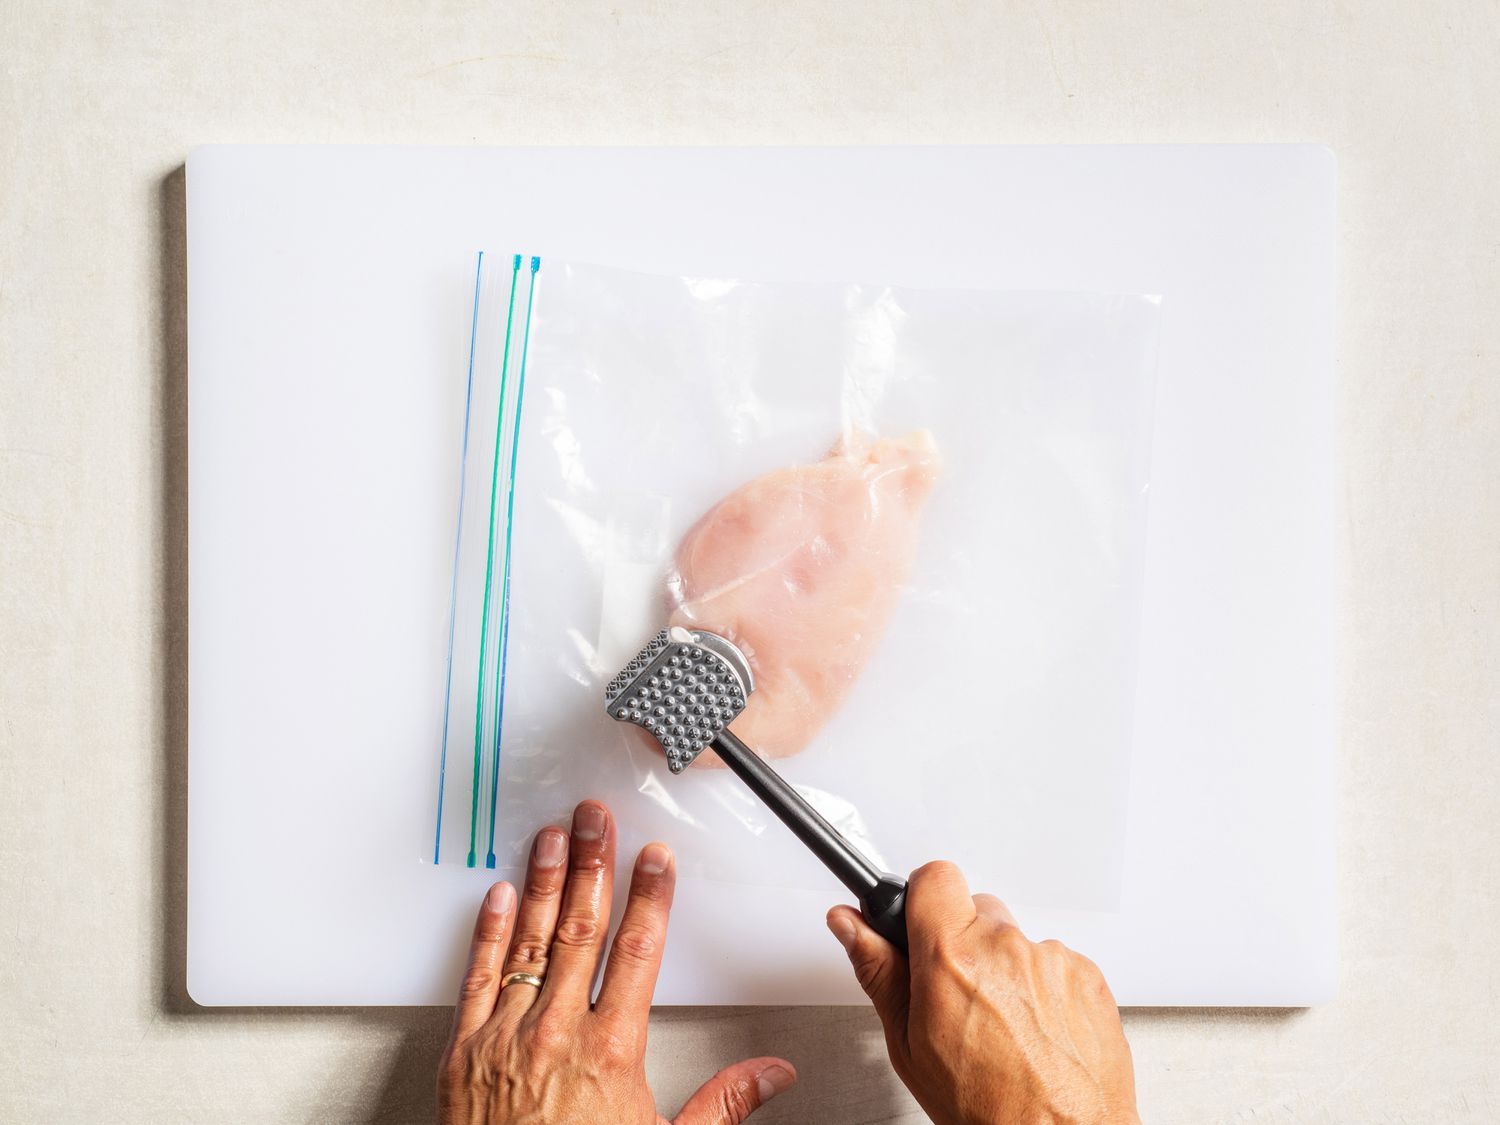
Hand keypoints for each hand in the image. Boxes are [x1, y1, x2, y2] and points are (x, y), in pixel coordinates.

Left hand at [438, 800, 796, 1123]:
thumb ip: (721, 1104)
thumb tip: (771, 1075)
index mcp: (610, 1052)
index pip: (637, 951)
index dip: (650, 897)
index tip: (656, 859)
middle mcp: (556, 1034)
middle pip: (580, 929)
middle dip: (592, 866)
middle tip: (595, 820)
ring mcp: (505, 1038)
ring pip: (528, 943)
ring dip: (541, 883)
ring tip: (550, 838)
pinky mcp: (463, 1053)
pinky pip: (475, 979)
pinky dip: (486, 934)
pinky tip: (496, 897)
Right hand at [828, 863, 1138, 1124]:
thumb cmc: (987, 1109)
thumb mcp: (909, 1045)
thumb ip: (879, 971)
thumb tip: (850, 924)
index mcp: (952, 958)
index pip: (934, 877)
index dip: (922, 896)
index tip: (918, 921)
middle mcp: (1005, 949)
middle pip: (976, 909)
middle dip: (963, 941)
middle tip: (958, 995)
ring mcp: (1051, 960)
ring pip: (1016, 940)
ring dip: (1005, 970)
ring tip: (1002, 1027)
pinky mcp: (1087, 976)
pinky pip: (1053, 964)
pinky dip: (1042, 990)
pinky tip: (1033, 1032)